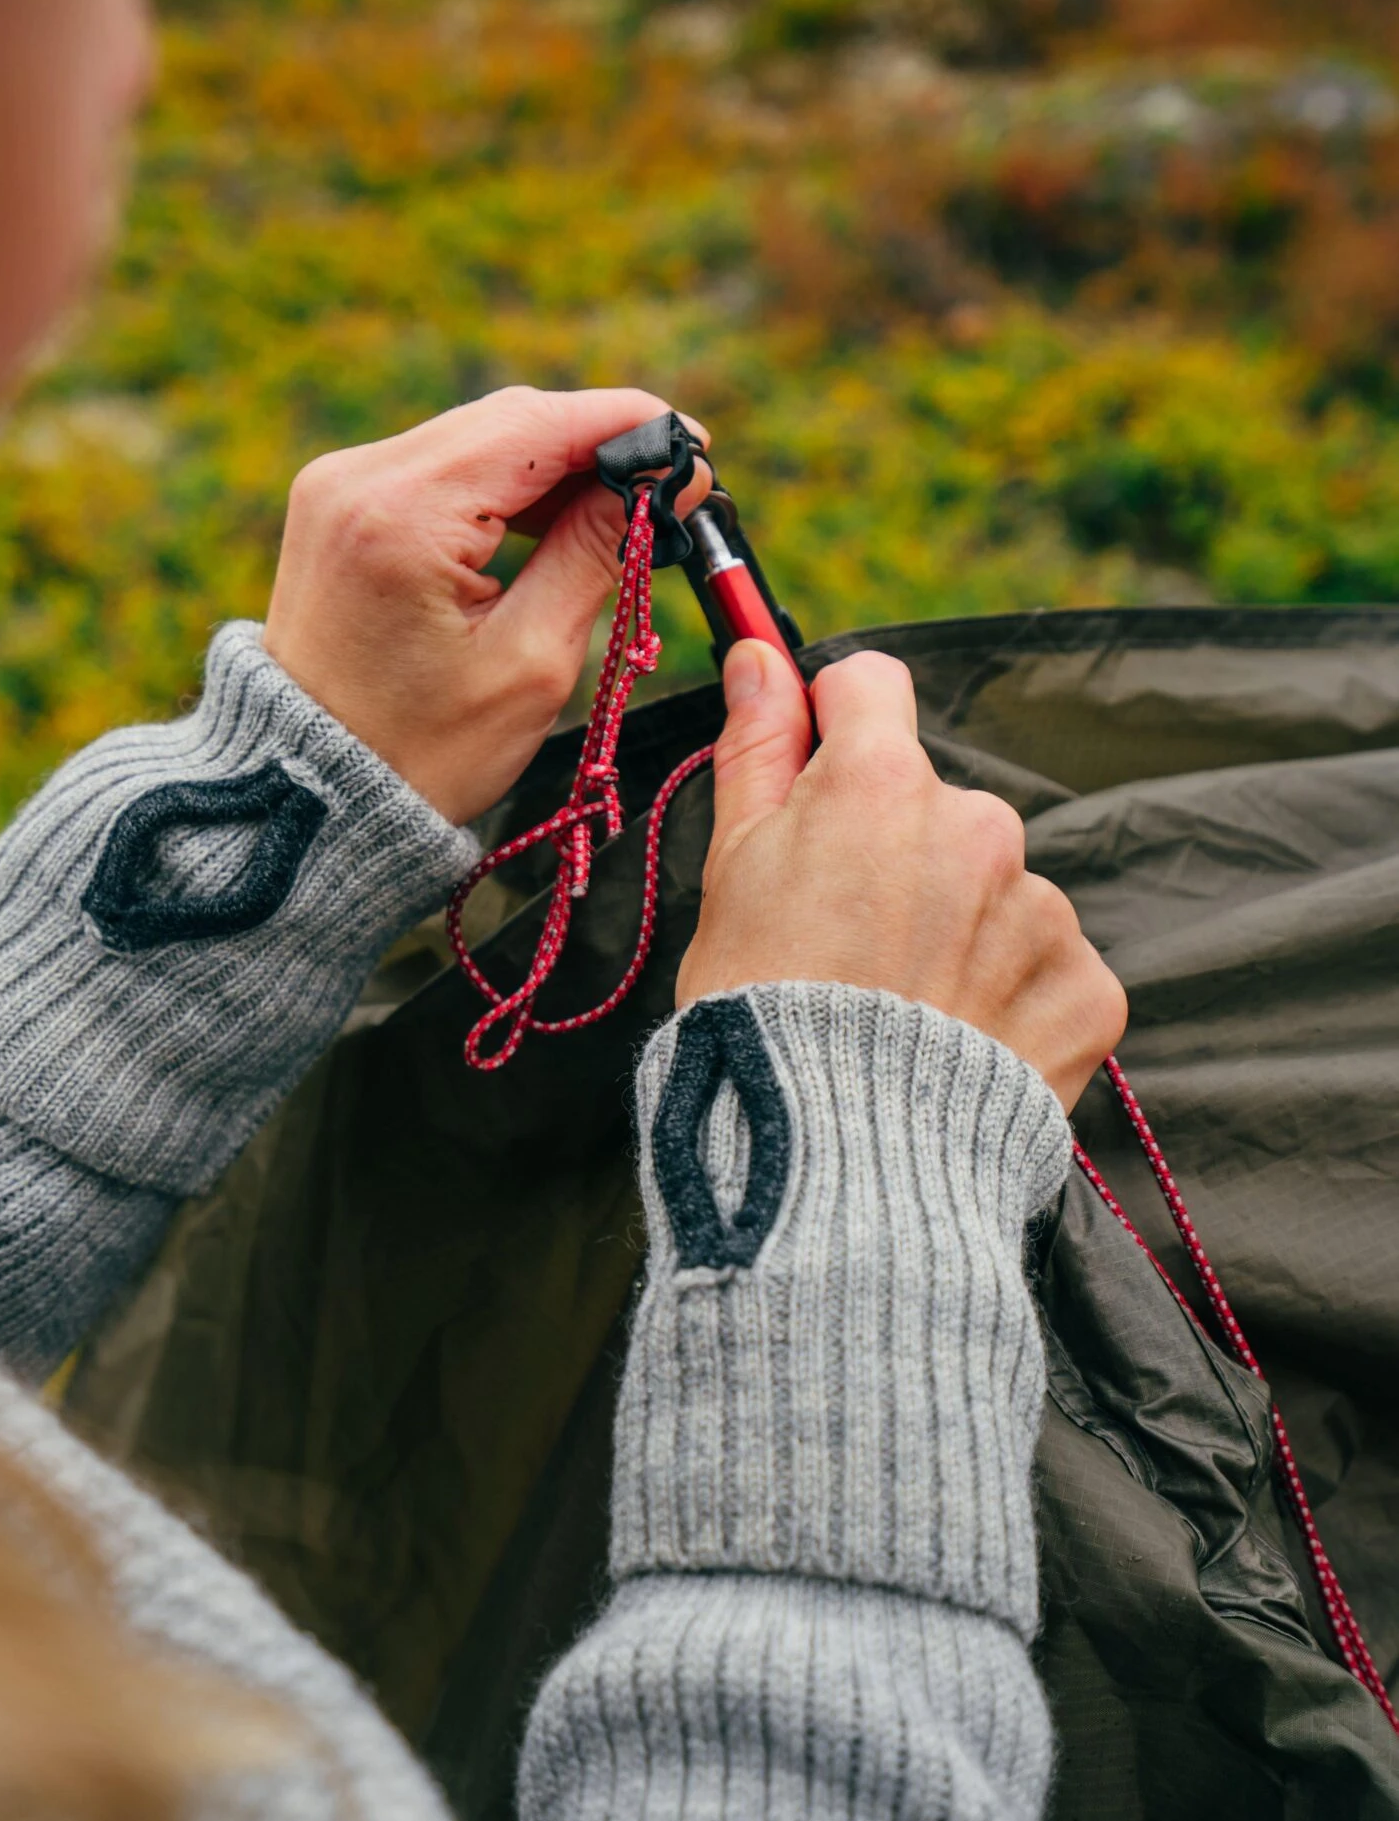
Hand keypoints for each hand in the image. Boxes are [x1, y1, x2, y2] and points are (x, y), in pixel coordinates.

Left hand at [263, 386, 709, 825]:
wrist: (308, 793)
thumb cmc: (422, 753)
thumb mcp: (531, 660)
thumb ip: (596, 551)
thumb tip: (663, 480)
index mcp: (402, 516)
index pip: (536, 427)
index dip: (625, 424)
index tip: (692, 444)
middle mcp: (359, 478)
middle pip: (507, 421)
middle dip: (595, 443)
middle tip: (672, 486)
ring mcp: (339, 485)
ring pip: (477, 438)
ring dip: (553, 465)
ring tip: (622, 514)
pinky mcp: (339, 503)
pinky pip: (441, 467)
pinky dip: (502, 485)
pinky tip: (553, 520)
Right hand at [677, 640, 1126, 1109]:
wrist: (841, 1163)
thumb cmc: (762, 1014)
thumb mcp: (732, 874)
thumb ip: (757, 751)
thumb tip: (758, 657)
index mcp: (882, 784)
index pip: (872, 688)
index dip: (838, 727)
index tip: (817, 779)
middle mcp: (979, 826)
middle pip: (938, 803)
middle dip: (900, 852)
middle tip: (848, 943)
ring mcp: (1042, 909)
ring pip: (997, 889)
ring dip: (961, 928)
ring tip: (905, 1009)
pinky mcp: (1087, 987)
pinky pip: (1049, 966)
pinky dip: (1011, 997)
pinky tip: (958, 1042)